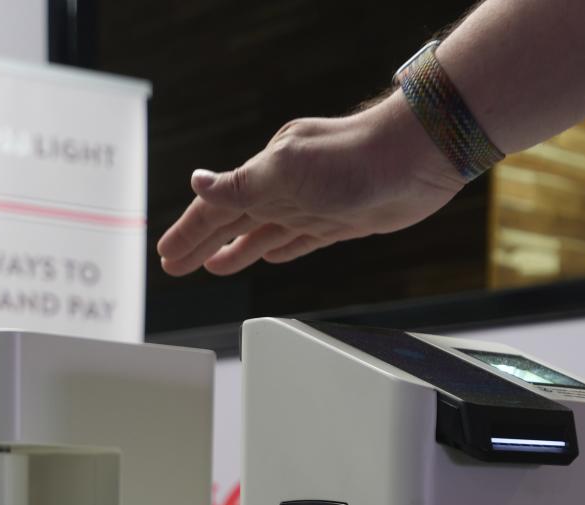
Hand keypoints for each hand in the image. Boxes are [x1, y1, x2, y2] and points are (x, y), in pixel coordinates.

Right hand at [157, 92, 462, 276]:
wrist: (418, 159)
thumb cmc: (357, 158)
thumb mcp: (287, 172)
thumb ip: (242, 185)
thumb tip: (198, 183)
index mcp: (267, 172)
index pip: (216, 207)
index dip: (190, 233)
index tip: (167, 255)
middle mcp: (287, 187)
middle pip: (233, 221)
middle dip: (203, 243)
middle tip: (176, 265)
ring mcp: (314, 204)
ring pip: (262, 232)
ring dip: (235, 249)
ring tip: (212, 266)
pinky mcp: (341, 220)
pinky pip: (299, 239)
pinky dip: (279, 248)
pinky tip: (271, 255)